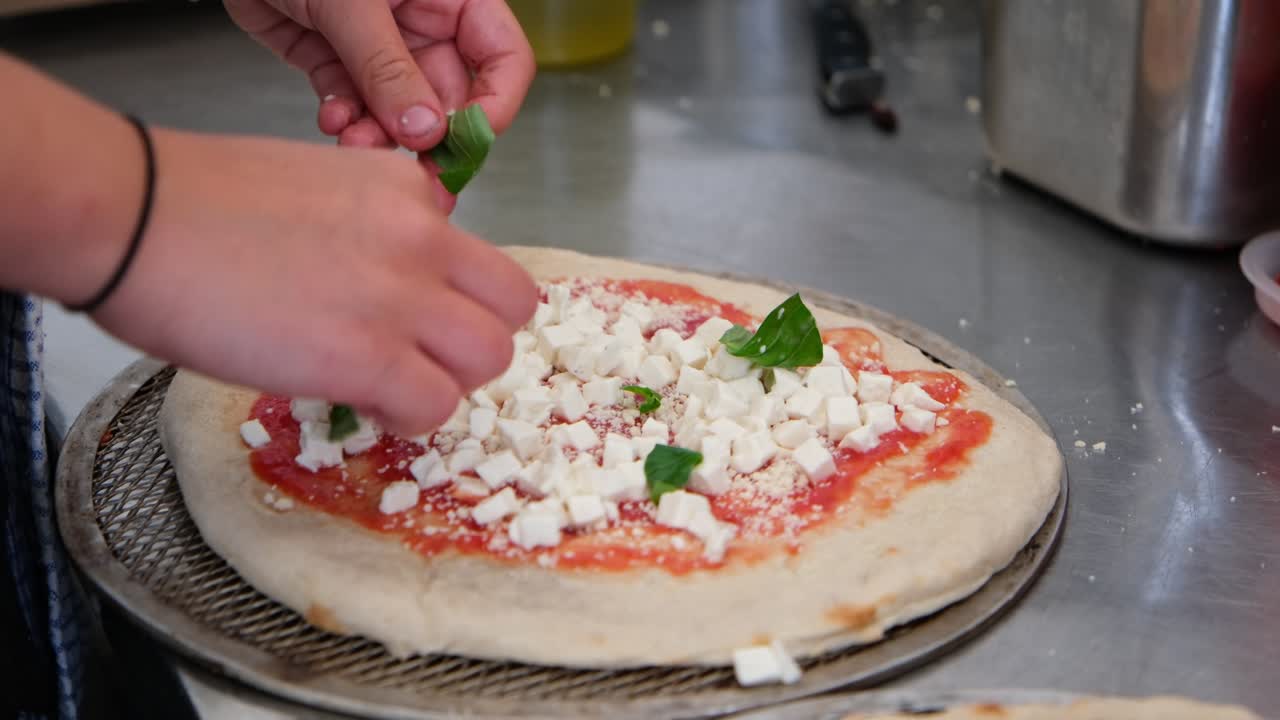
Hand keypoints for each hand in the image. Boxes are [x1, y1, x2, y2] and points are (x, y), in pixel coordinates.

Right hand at [92, 128, 536, 434]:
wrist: (133, 214)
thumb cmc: (193, 200)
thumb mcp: (315, 183)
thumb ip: (370, 224)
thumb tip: (383, 276)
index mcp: (406, 188)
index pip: (477, 255)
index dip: (452, 295)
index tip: (411, 316)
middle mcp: (422, 237)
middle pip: (513, 305)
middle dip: (474, 340)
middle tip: (420, 358)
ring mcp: (402, 297)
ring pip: (491, 358)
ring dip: (450, 382)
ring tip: (395, 388)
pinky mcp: (368, 356)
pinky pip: (436, 406)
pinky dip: (412, 418)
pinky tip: (369, 409)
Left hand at [225, 0, 534, 206]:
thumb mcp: (353, 3)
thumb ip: (389, 69)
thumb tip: (427, 132)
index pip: (504, 59)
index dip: (495, 105)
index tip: (464, 144)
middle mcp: (425, 23)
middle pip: (452, 98)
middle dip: (428, 137)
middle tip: (414, 175)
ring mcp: (383, 45)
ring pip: (400, 112)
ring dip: (380, 135)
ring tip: (353, 141)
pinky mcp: (339, 60)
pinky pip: (356, 105)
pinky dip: (345, 120)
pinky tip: (331, 118)